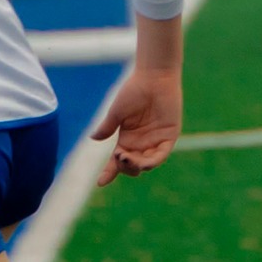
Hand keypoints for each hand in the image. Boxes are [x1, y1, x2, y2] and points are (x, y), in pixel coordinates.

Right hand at [90, 65, 182, 184]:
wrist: (154, 78)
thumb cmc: (134, 91)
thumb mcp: (117, 113)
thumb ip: (107, 127)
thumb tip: (92, 138)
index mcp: (126, 139)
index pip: (117, 161)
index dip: (109, 172)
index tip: (100, 183)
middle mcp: (140, 143)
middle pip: (131, 166)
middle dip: (124, 167)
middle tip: (120, 157)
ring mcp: (155, 141)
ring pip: (145, 164)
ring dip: (136, 165)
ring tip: (127, 159)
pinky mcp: (169, 137)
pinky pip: (161, 155)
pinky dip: (152, 161)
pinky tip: (142, 162)